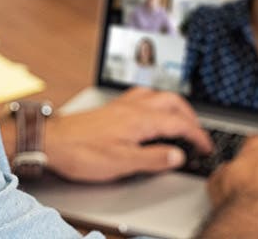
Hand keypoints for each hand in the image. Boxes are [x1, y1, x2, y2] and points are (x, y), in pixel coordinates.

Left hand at [44, 87, 212, 182]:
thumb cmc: (81, 151)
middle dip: (190, 116)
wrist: (51, 141)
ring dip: (173, 105)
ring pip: (156, 95)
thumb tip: (177, 155)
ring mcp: (121, 105)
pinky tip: (150, 112)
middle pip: (172, 102)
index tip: (206, 147)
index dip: (197, 135)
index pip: (179, 123)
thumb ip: (153, 158)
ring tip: (179, 120)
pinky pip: (141, 96)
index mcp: (140, 119)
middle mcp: (133, 107)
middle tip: (197, 133)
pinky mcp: (111, 108)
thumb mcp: (122, 162)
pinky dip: (155, 102)